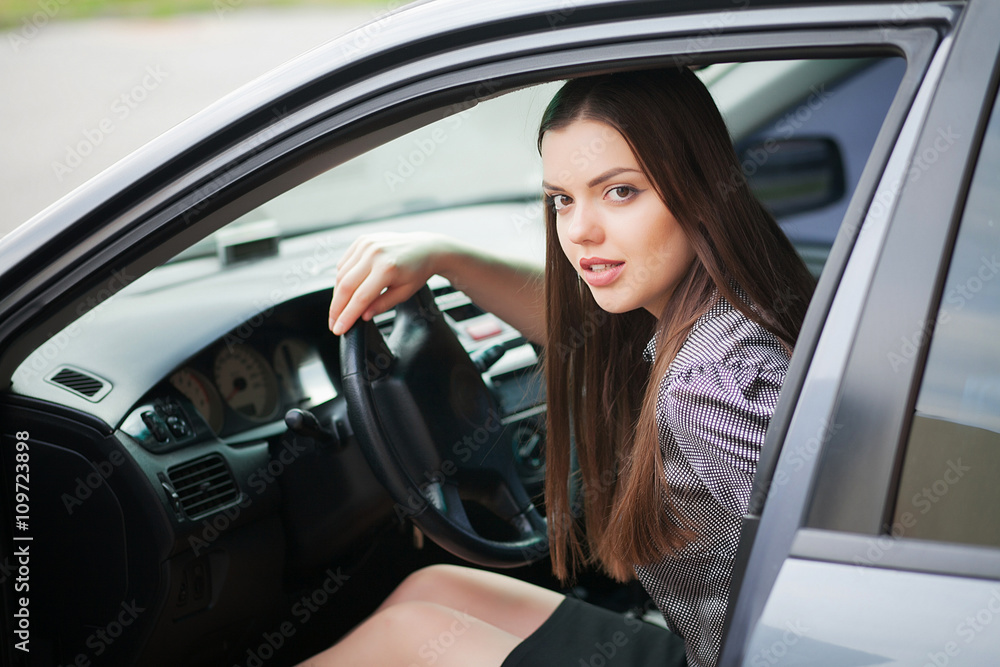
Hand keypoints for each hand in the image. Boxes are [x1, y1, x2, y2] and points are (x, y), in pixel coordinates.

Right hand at [328, 232, 449, 334]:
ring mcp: (366, 244)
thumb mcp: (404, 293)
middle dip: (336, 308)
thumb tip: (362, 316)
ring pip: (341, 275)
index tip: (339, 329)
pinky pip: (344, 263)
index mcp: (387, 268)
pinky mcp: (362, 240)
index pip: (360, 298)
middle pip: (346, 286)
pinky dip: (341, 278)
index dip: (347, 316)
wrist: (425, 247)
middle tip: (333, 324)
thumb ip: (382, 304)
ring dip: (337, 295)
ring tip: (338, 310)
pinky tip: (344, 290)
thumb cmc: (417, 271)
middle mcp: (374, 253)